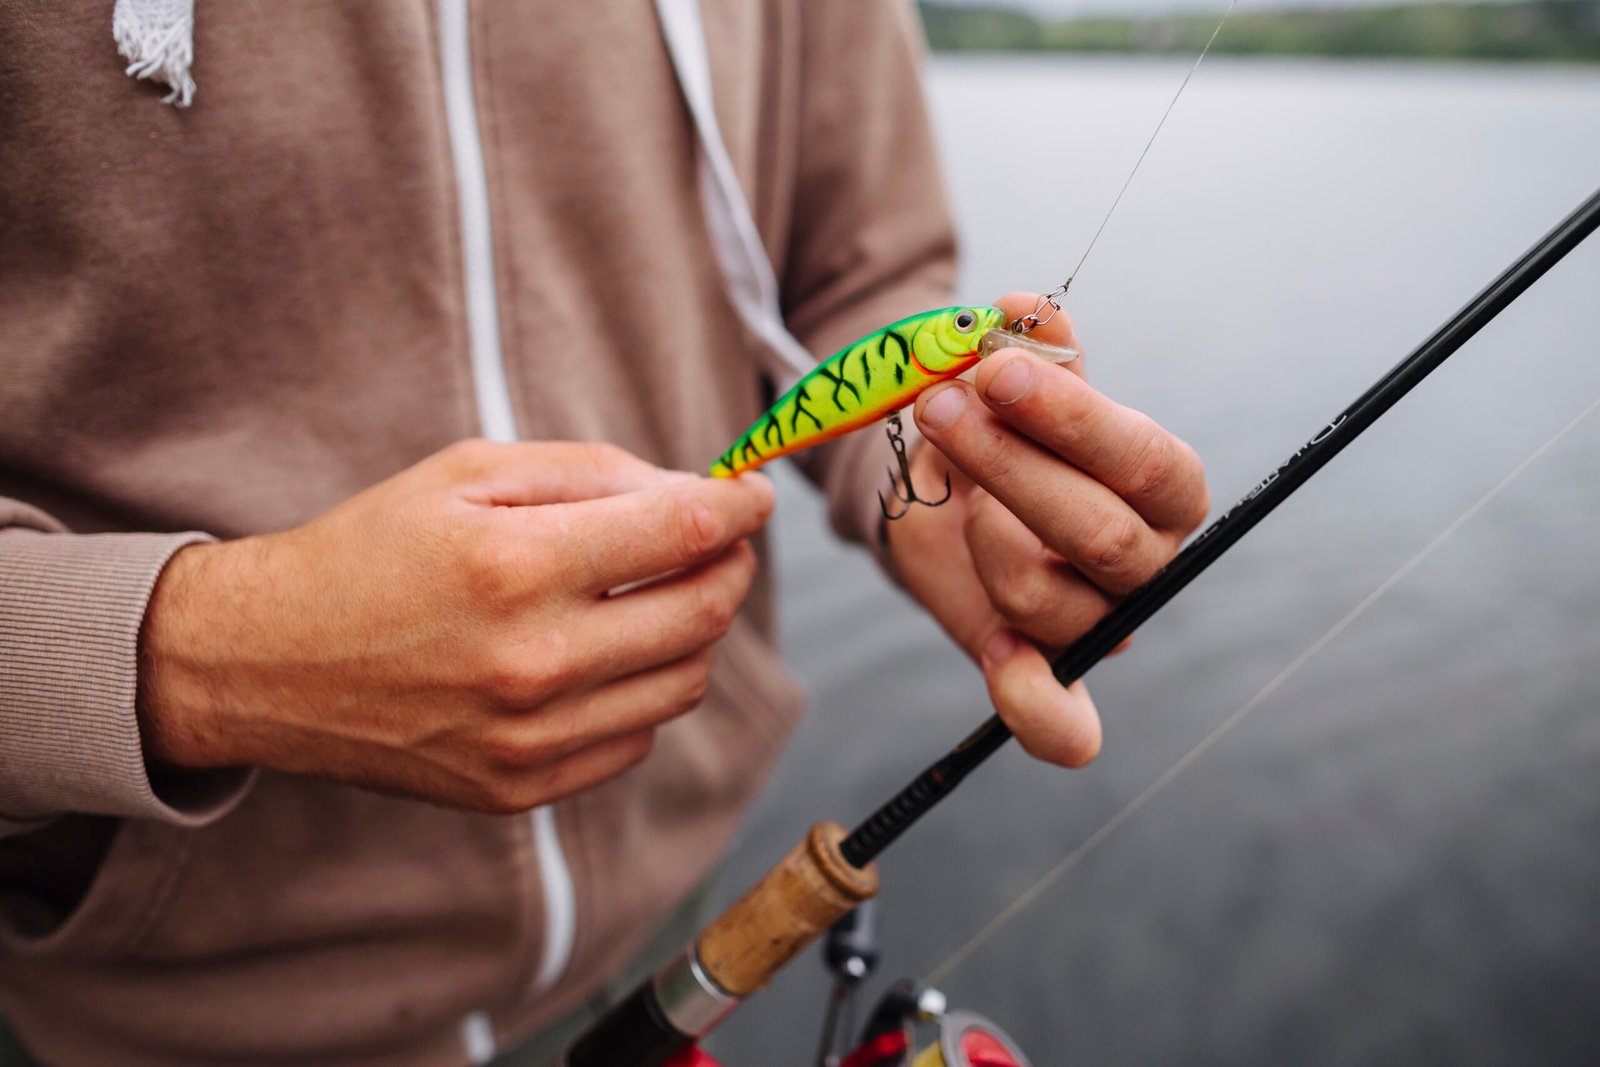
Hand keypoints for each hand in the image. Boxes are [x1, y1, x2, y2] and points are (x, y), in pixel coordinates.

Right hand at [138, 440, 774, 812]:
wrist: (266, 664)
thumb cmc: (368, 552)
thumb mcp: (466, 473)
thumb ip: (591, 473)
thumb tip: (695, 493)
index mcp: (516, 566)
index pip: (684, 532)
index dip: (740, 506)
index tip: (754, 495)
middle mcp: (532, 662)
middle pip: (703, 613)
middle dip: (730, 564)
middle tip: (721, 540)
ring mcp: (528, 739)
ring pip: (684, 683)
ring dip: (694, 631)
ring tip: (659, 596)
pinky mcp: (517, 789)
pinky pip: (634, 739)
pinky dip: (643, 691)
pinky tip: (606, 657)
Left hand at [888, 293, 1209, 766]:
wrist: (943, 485)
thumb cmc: (995, 423)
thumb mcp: (1006, 377)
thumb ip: (1023, 347)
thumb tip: (1020, 309)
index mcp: (1163, 485)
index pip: (1146, 461)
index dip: (1070, 420)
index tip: (994, 373)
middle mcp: (1145, 562)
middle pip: (1096, 534)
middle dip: (1006, 465)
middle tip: (940, 405)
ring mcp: (1096, 624)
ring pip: (1042, 599)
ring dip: (977, 532)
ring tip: (948, 478)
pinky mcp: (1044, 673)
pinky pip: (1063, 728)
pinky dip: (1031, 704)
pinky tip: (997, 657)